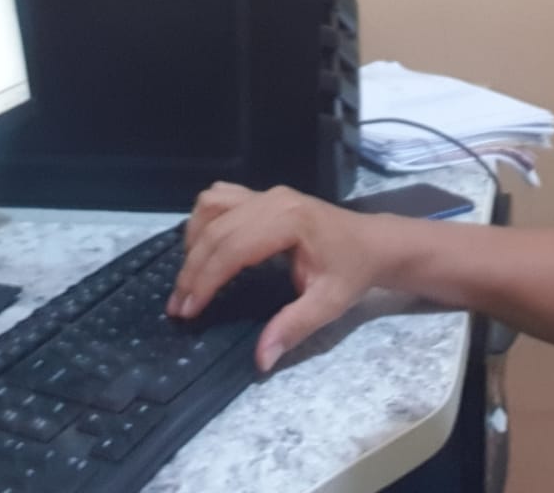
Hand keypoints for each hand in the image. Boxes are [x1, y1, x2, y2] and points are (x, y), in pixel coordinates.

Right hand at [167, 182, 385, 371]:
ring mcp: (267, 193)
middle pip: (217, 230)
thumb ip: (293, 328)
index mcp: (289, 221)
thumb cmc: (353, 271)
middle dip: (192, 270)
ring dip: (194, 241)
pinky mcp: (263, 196)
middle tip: (178, 307)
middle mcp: (272, 200)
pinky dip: (204, 222)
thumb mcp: (329, 304)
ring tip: (189, 279)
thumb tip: (261, 359)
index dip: (206, 280)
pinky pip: (220, 198)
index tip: (188, 311)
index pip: (233, 248)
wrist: (375, 243)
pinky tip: (202, 248)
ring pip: (212, 207)